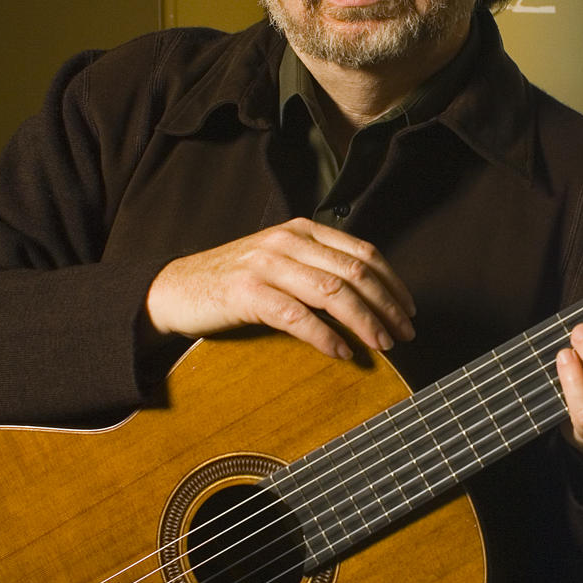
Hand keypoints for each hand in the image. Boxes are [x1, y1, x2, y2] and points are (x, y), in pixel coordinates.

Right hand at [144, 218, 415, 360]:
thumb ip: (318, 268)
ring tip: (381, 345)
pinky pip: (298, 316)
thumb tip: (370, 298)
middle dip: (386, 306)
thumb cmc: (232, 282)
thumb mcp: (281, 262)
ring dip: (364, 321)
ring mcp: (267, 264)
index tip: (409, 309)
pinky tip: (342, 353)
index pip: (362, 252)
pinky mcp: (247, 292)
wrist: (174, 289)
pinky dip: (326, 337)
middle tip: (404, 334)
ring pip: (333, 291)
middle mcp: (288, 241)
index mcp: (302, 230)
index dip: (392, 282)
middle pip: (354, 272)